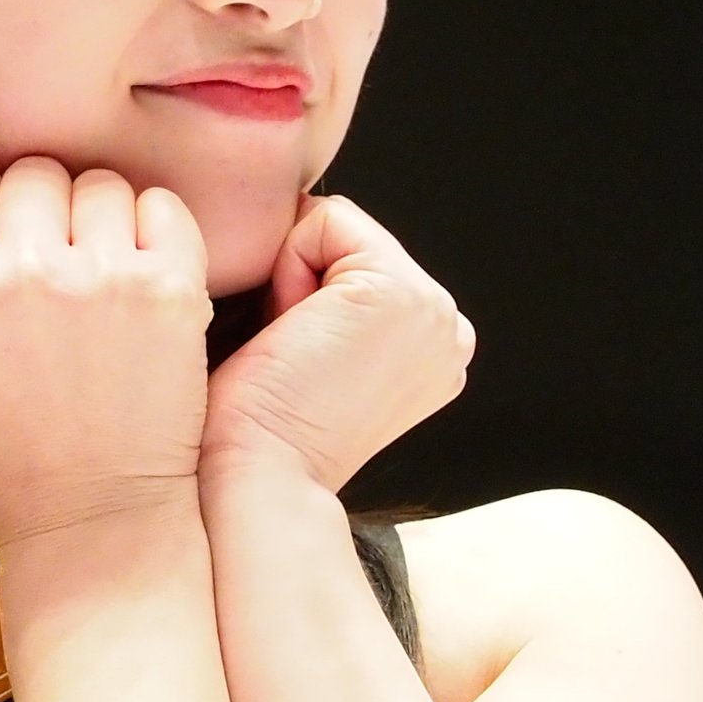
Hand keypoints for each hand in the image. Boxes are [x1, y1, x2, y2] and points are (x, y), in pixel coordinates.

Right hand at [0, 142, 214, 550]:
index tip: (5, 243)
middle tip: (55, 263)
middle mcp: (20, 271)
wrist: (88, 513)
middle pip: (33, 173)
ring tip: (100, 275)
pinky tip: (141, 272)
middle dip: (43, 210)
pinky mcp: (168, 290)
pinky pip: (162, 205)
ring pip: (99, 184)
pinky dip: (155, 228)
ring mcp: (99, 278)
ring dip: (100, 218)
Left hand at [199, 192, 476, 495]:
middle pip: (348, 242)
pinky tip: (292, 333)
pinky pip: (324, 222)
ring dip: (295, 278)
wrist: (255, 479)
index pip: (357, 263)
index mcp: (434, 351)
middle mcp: (447, 330)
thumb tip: (295, 238)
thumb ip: (329, 305)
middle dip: (303, 282)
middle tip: (292, 358)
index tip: (295, 360)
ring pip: (336, 231)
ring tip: (293, 350)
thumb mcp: (313, 356)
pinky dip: (289, 267)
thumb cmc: (257, 431)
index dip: (304, 293)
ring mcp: (434, 310)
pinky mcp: (399, 292)